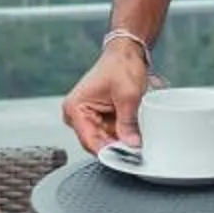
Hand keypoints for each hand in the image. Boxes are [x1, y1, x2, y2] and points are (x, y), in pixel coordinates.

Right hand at [62, 40, 150, 154]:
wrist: (126, 52)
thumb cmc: (122, 66)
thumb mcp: (128, 96)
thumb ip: (128, 122)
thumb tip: (132, 145)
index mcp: (75, 109)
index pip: (90, 141)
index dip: (110, 152)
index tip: (128, 160)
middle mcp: (75, 115)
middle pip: (97, 143)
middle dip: (117, 148)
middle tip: (138, 152)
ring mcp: (86, 117)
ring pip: (105, 140)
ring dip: (121, 141)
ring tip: (138, 138)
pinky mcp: (97, 117)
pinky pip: (110, 133)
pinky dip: (122, 135)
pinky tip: (134, 133)